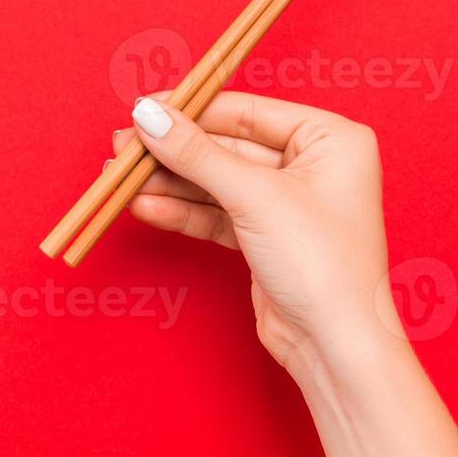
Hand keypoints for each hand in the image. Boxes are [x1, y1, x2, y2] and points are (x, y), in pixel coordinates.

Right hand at [119, 91, 397, 373]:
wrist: (335, 346)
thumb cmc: (323, 266)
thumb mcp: (254, 198)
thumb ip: (197, 154)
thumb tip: (149, 117)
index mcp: (331, 139)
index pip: (247, 111)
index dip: (191, 110)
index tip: (143, 110)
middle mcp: (313, 165)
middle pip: (226, 146)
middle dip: (173, 151)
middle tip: (123, 148)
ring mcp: (287, 203)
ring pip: (216, 181)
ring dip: (169, 182)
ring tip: (122, 180)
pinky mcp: (265, 237)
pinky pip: (216, 213)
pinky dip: (182, 211)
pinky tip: (146, 207)